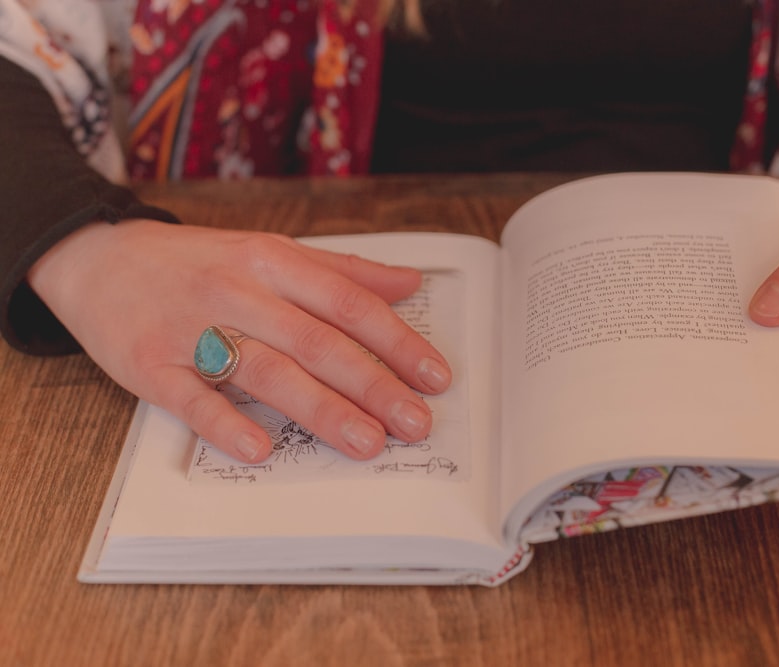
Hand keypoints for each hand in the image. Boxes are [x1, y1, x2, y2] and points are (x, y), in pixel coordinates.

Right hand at [27, 219, 451, 461]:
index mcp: (272, 261)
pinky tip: (262, 450)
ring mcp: (191, 329)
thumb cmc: (195, 261)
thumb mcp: (269, 250)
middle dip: (373, 385)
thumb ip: (340, 270)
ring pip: (266, 370)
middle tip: (415, 422)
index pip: (349, 303)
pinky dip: (226, 423)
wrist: (95, 256)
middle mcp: (237, 291)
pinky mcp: (148, 364)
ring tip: (366, 442)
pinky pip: (191, 398)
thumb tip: (409, 282)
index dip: (397, 342)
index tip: (435, 377)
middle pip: (317, 341)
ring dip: (320, 409)